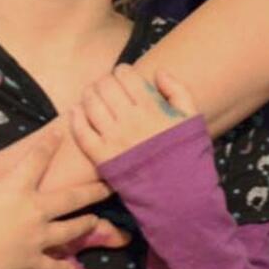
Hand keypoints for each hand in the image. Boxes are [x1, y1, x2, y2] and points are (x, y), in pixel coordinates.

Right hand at [0, 117, 107, 268]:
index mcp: (17, 188)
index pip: (38, 158)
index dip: (50, 143)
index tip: (63, 133)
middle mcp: (34, 211)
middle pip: (70, 198)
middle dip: (92, 190)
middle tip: (110, 184)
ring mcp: (36, 239)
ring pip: (69, 231)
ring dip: (84, 225)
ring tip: (96, 220)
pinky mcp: (32, 263)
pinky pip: (52, 267)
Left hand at [71, 65, 193, 164]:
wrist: (179, 197)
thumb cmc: (187, 156)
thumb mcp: (192, 119)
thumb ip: (178, 90)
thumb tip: (158, 72)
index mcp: (152, 108)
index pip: (125, 74)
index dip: (122, 71)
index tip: (124, 78)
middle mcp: (130, 120)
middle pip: (105, 85)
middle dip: (105, 81)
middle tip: (107, 87)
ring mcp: (114, 139)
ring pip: (90, 103)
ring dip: (89, 94)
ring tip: (92, 96)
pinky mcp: (103, 158)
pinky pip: (81, 132)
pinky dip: (76, 117)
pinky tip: (77, 111)